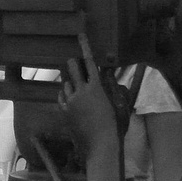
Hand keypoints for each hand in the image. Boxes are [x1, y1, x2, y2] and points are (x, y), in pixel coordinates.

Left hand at [58, 34, 122, 155]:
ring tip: (81, 91)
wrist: (100, 145)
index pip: (90, 61)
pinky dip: (66, 95)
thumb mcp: (120, 105)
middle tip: (78, 65)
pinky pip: (62, 97)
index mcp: (96, 87)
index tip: (80, 35)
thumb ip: (114, 88)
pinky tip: (71, 99)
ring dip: (72, 82)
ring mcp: (70, 101)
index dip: (85, 46)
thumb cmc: (115, 125)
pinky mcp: (65, 111)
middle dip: (75, 63)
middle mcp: (80, 91)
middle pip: (73, 67)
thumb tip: (110, 77)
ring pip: (66, 83)